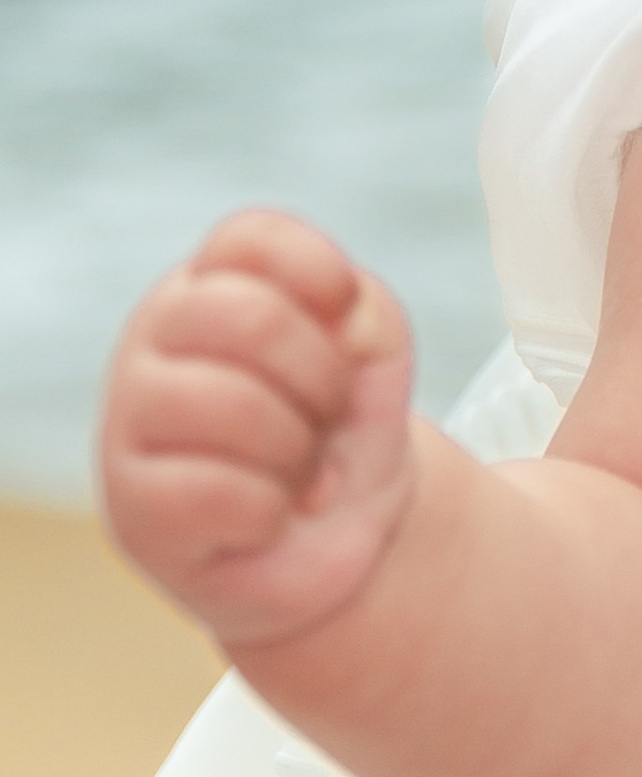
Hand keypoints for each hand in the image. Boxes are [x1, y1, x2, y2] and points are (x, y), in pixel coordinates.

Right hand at [99, 209, 419, 648]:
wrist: (332, 538)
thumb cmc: (341, 428)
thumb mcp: (374, 356)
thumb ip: (365, 314)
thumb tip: (340, 322)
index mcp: (211, 284)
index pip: (250, 239)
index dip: (320, 276)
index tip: (352, 331)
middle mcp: (156, 338)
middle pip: (250, 319)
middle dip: (322, 379)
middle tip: (329, 418)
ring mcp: (132, 418)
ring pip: (229, 404)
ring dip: (298, 450)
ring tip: (302, 475)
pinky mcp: (132, 506)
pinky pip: (214, 491)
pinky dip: (269, 511)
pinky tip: (267, 517)